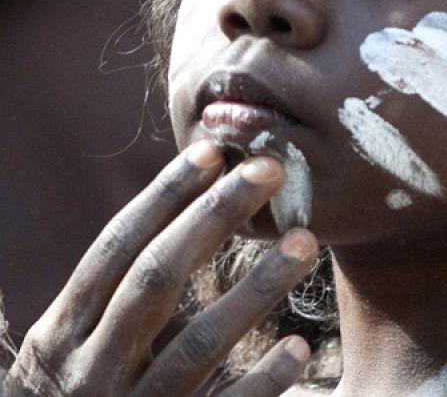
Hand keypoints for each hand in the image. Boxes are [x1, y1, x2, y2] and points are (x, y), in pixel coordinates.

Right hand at [2, 142, 319, 396]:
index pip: (115, 250)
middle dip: (212, 219)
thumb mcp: (79, 346)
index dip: (161, 199)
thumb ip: (125, 295)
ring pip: (197, 343)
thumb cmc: (81, 396)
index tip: (212, 151)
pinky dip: (261, 380)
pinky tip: (300, 347)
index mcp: (63, 333)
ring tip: (305, 242)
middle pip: (155, 281)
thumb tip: (197, 209)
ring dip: (255, 289)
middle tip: (271, 170)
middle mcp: (90, 367)